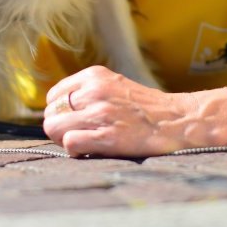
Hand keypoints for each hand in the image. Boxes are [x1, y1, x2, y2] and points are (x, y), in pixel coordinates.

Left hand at [43, 66, 211, 156]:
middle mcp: (94, 91)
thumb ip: (87, 92)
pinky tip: (90, 151)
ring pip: (54, 128)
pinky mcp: (107, 136)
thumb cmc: (144, 107)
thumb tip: (58, 110)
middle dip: (60, 128)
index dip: (60, 113)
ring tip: (85, 143)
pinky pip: (70, 143)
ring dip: (65, 140)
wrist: (176, 121)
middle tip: (80, 135)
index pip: (53, 96)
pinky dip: (76, 151)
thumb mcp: (114, 85)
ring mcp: (100, 113)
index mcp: (94, 76)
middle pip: (51, 114)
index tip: (75, 122)